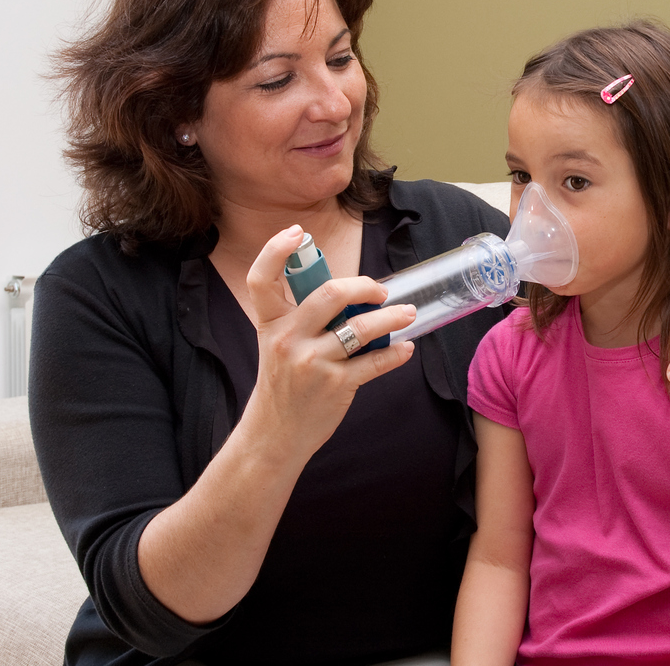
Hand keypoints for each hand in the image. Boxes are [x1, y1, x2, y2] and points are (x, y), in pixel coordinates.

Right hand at [138, 225, 418, 623]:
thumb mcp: (278, 345)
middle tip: (380, 289)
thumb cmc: (282, 384)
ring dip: (391, 318)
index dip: (275, 251)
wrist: (273, 437)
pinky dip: (395, 354)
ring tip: (407, 313)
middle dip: (361, 286)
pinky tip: (405, 349)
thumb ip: (303, 317)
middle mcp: (288, 341)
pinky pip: (374, 364)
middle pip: (328, 295)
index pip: (261, 280)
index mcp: (270, 325)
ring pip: (361, 329)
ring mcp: (312, 364)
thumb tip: (350, 290)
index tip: (296, 232)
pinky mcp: (335, 387)